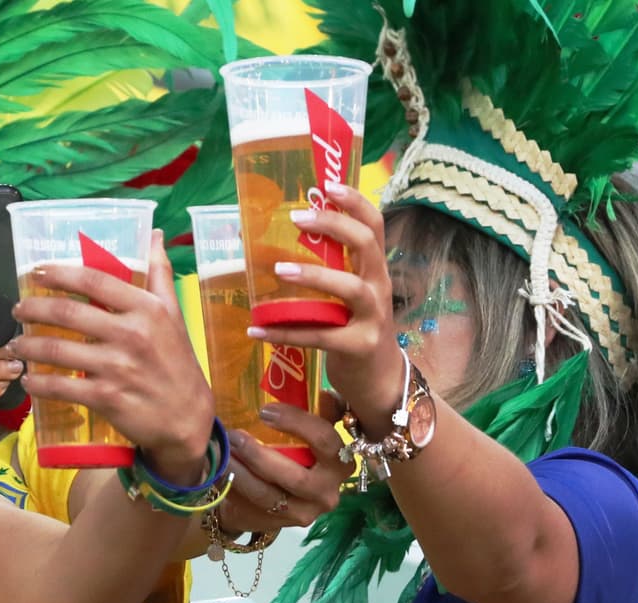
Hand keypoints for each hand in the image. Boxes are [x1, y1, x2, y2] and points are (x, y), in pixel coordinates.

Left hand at [10, 230, 213, 482]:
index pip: (94, 281)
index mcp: (146, 309)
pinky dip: (38, 384)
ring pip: (57, 350)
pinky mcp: (106, 397)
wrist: (187, 417)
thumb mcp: (174, 314)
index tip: (36, 272)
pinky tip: (28, 381)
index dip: (60, 273)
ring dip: (28, 346)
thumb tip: (155, 235)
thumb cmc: (177, 362)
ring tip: (14, 345)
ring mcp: (117, 367)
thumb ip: (159, 274)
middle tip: (17, 309)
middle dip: (33, 308)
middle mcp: (131, 334)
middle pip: (67, 313)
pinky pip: (61, 387)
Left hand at [219, 394, 350, 530]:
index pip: (325, 440)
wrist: (278, 491)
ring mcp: (307, 511)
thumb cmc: (295, 452)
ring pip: (271, 494)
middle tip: (234, 436)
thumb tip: (323, 393)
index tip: (265, 410)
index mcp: (341, 460)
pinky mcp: (284, 523)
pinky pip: (257, 506)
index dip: (297, 423)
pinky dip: (237, 486)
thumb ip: (318, 412)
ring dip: (242, 472)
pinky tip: (222, 470)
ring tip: (223, 453)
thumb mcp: (308, 431)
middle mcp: (330, 489)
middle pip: (297, 477)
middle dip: (260, 455)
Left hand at [248, 184, 406, 435]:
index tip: (328, 184)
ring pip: (350, 288)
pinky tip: (257, 330)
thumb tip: (289, 245)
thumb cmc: (357, 333)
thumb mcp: (350, 299)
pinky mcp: (359, 347)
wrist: (381, 383)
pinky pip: (320, 336)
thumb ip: (332, 273)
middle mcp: (379, 289)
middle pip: (367, 246)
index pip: (375, 227)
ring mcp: (374, 318)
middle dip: (334, 226)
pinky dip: (286, 332)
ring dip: (313, 276)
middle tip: (297, 218)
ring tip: (278, 270)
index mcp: (375, 272)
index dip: (356, 202)